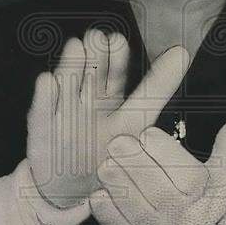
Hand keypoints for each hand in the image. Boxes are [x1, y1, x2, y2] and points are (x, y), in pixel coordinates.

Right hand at [27, 30, 189, 207]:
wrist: (69, 187)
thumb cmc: (106, 151)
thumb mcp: (136, 120)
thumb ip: (157, 86)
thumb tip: (183, 51)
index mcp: (107, 98)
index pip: (114, 75)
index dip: (116, 58)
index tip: (117, 41)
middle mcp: (84, 101)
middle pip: (90, 76)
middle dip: (94, 57)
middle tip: (97, 37)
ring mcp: (62, 114)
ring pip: (67, 88)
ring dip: (71, 68)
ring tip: (76, 47)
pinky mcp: (43, 132)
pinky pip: (42, 114)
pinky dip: (45, 99)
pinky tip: (47, 81)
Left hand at [90, 120, 225, 224]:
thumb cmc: (219, 214)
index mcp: (208, 201)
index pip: (187, 176)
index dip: (165, 152)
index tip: (148, 133)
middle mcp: (184, 221)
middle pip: (158, 191)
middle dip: (135, 164)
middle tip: (118, 142)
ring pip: (137, 211)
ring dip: (118, 186)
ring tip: (105, 165)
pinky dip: (108, 216)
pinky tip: (98, 197)